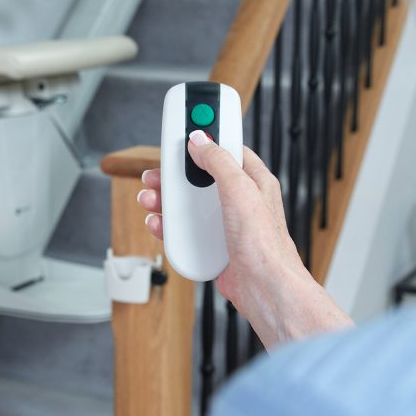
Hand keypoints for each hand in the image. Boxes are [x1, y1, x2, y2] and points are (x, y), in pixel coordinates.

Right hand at [137, 132, 351, 348]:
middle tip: (157, 172)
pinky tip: (160, 224)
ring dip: (166, 200)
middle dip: (175, 174)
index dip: (206, 138)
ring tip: (151, 199)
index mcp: (252, 180)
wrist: (263, 288)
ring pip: (189, 204)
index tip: (185, 127)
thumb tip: (200, 140)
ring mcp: (225, 224)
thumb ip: (218, 161)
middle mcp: (239, 200)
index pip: (227, 149)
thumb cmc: (264, 244)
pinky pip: (185, 230)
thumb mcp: (239, 189)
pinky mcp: (212, 246)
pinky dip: (169, 225)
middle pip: (200, 177)